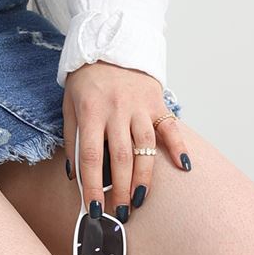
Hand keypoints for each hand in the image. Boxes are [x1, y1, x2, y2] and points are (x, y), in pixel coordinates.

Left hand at [62, 62, 188, 220]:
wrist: (109, 42)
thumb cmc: (87, 79)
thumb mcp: (69, 105)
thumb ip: (72, 140)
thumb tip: (75, 176)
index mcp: (91, 112)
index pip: (90, 157)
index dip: (91, 186)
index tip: (93, 209)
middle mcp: (117, 111)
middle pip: (120, 157)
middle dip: (119, 189)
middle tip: (119, 212)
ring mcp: (139, 107)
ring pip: (144, 148)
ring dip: (143, 177)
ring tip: (139, 199)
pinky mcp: (156, 102)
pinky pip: (170, 128)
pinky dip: (179, 146)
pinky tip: (184, 166)